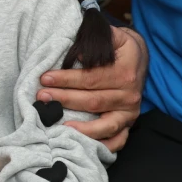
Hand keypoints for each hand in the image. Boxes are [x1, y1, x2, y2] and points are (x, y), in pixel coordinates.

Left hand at [37, 26, 147, 151]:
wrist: (140, 59)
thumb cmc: (119, 48)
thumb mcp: (113, 36)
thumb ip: (98, 39)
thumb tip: (79, 53)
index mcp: (124, 73)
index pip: (91, 78)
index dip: (67, 79)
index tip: (45, 78)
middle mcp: (129, 95)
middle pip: (93, 101)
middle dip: (64, 99)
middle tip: (42, 96)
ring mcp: (129, 112)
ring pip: (104, 124)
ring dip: (80, 127)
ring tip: (58, 124)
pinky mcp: (128, 124)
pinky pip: (118, 140)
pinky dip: (102, 145)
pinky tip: (81, 143)